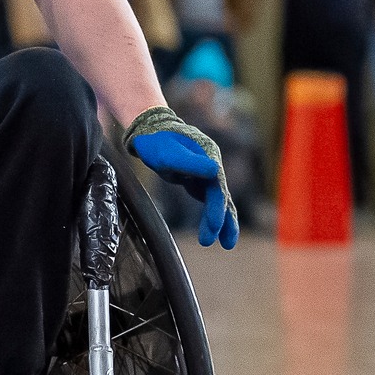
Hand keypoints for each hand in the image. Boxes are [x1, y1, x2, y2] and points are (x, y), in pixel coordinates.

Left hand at [126, 105, 238, 248]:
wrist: (149, 130)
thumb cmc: (156, 141)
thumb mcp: (168, 153)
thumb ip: (190, 162)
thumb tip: (216, 172)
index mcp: (209, 156)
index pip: (217, 187)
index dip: (217, 209)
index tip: (214, 226)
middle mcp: (212, 164)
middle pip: (222, 196)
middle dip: (223, 221)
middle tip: (225, 244)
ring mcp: (206, 171)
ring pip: (218, 199)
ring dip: (222, 220)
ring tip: (226, 244)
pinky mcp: (198, 178)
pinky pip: (209, 198)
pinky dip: (213, 213)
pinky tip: (213, 229)